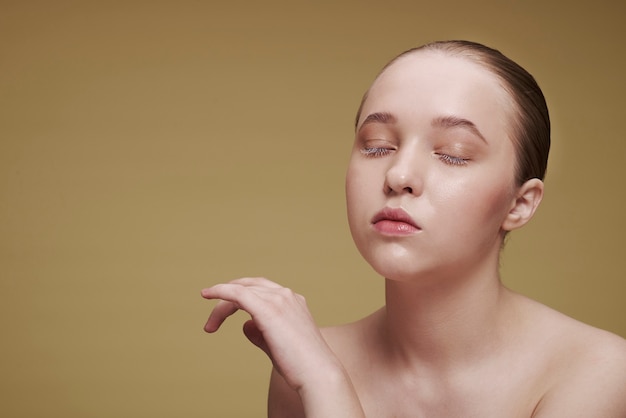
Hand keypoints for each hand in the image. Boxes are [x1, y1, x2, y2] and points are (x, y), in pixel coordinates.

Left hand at [201, 277, 338, 390]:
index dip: (240, 294)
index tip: (224, 309)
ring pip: (240, 291)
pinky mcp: (268, 308)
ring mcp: (278, 299)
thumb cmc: (300, 365)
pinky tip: (207, 294)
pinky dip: (220, 291)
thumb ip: (261, 332)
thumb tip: (246, 325)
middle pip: (249, 287)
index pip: (261, 289)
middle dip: (228, 298)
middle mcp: (286, 295)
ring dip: (221, 307)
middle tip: (213, 320)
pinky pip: (237, 293)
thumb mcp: (277, 344)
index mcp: (293, 301)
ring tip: (210, 327)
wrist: (316, 373)